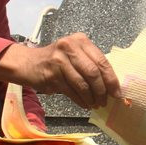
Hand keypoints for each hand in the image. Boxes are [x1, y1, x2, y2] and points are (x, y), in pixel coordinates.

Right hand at [2, 33, 120, 108]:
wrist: (28, 63)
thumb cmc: (56, 61)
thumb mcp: (74, 55)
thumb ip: (91, 65)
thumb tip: (111, 86)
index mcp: (80, 40)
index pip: (102, 61)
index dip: (112, 79)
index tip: (117, 93)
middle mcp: (70, 46)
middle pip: (94, 72)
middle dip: (102, 90)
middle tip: (105, 101)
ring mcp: (59, 60)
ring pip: (82, 83)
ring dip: (91, 97)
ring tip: (94, 104)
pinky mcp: (51, 74)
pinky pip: (71, 91)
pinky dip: (80, 100)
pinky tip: (84, 104)